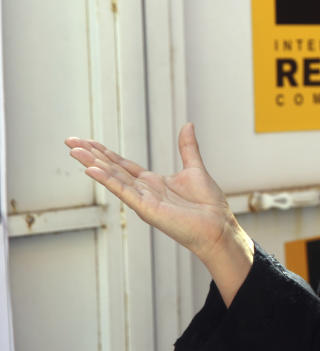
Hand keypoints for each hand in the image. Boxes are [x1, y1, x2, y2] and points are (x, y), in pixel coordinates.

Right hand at [66, 124, 244, 265]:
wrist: (218, 225)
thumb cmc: (208, 204)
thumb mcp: (195, 169)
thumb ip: (187, 148)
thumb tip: (187, 125)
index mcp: (151, 182)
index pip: (121, 165)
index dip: (104, 153)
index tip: (87, 141)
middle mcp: (143, 190)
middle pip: (111, 169)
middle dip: (91, 155)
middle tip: (70, 141)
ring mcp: (142, 200)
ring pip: (113, 178)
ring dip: (93, 164)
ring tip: (74, 151)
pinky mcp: (147, 209)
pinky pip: (124, 192)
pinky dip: (108, 180)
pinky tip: (92, 170)